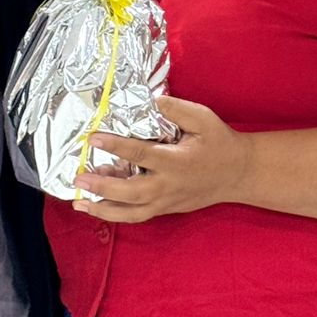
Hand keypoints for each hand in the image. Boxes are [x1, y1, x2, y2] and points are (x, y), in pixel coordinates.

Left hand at [72, 96, 253, 221]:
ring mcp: (166, 201)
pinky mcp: (166, 209)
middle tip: (78, 177)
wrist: (238, 174)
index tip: (93, 138)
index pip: (139, 153)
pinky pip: (137, 216)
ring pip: (131, 213)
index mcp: (176, 160)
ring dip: (103, 209)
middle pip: (130, 192)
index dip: (114, 146)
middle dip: (101, 186)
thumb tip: (151, 100)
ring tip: (79, 203)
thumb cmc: (219, 142)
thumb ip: (176, 108)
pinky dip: (116, 214)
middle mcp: (168, 185)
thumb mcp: (203, 118)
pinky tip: (98, 207)